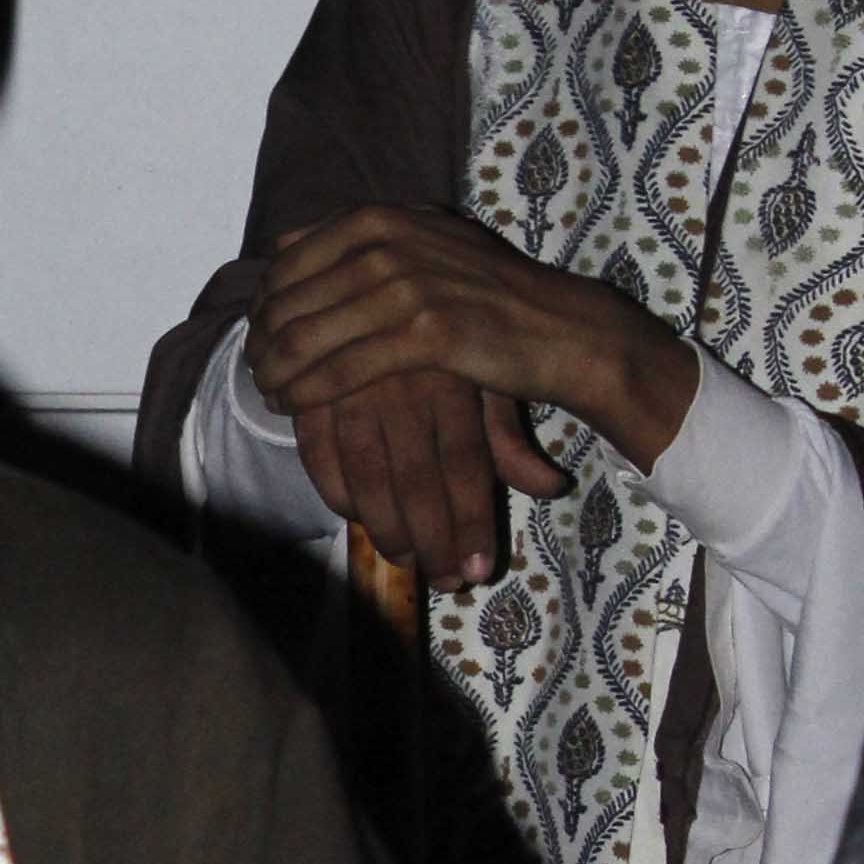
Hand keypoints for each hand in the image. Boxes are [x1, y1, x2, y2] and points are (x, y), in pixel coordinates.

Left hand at [248, 204, 693, 582]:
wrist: (557, 326)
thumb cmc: (483, 292)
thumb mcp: (420, 241)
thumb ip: (354, 238)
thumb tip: (281, 241)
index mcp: (380, 217)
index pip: (286, 262)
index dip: (262, 305)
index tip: (259, 336)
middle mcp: (388, 242)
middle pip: (289, 301)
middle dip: (263, 342)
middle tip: (257, 372)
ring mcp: (407, 284)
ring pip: (307, 337)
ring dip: (276, 372)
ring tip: (270, 392)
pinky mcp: (426, 332)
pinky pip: (341, 369)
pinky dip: (307, 392)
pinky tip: (294, 405)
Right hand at [282, 362, 555, 591]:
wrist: (370, 281)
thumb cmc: (437, 344)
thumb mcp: (481, 376)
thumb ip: (507, 436)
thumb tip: (551, 486)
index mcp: (454, 380)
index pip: (467, 464)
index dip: (472, 522)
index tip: (477, 571)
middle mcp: (405, 387)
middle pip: (418, 481)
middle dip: (432, 542)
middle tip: (446, 582)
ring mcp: (354, 391)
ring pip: (368, 478)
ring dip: (386, 531)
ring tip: (407, 558)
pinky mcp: (312, 394)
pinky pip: (320, 460)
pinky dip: (338, 496)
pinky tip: (358, 515)